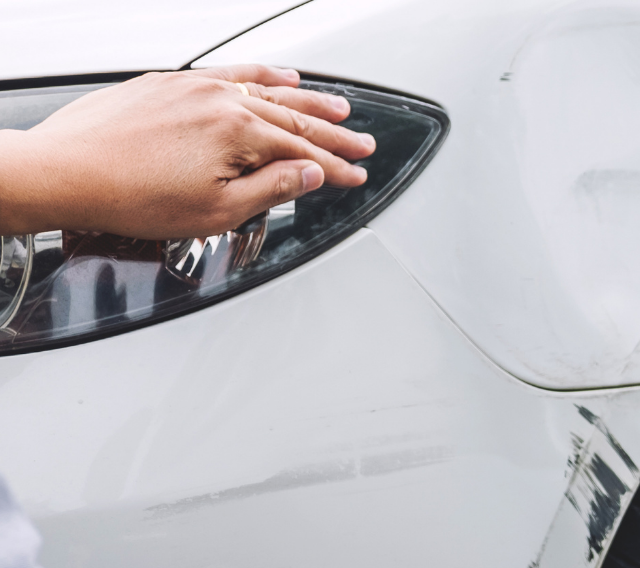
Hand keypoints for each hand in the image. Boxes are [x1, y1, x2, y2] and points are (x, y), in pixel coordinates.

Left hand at [0, 65, 373, 237]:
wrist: (64, 172)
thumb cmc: (130, 196)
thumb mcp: (216, 211)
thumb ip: (272, 189)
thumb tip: (310, 175)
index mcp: (237, 132)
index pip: (303, 152)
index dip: (335, 168)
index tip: (355, 177)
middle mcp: (219, 99)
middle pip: (292, 117)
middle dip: (332, 133)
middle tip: (362, 143)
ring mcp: (192, 86)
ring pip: (265, 89)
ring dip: (305, 100)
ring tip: (336, 107)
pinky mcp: (166, 83)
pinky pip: (228, 72)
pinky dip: (260, 74)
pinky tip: (276, 76)